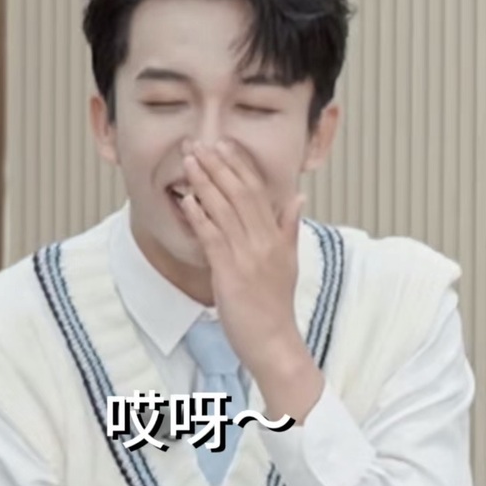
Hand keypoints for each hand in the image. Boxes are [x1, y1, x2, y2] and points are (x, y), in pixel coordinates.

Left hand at [180, 140, 305, 375]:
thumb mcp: (289, 261)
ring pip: (225, 210)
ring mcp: (247, 256)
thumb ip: (290, 227)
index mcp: (277, 236)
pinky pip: (213, 239)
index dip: (240, 165)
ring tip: (190, 161)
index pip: (259, 191)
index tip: (224, 144)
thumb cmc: (276, 304)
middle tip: (200, 143)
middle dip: (218, 166)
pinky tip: (187, 200)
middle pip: (240, 194)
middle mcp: (264, 241)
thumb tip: (297, 196)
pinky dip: (199, 217)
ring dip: (205, 183)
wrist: (274, 342)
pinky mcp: (230, 273)